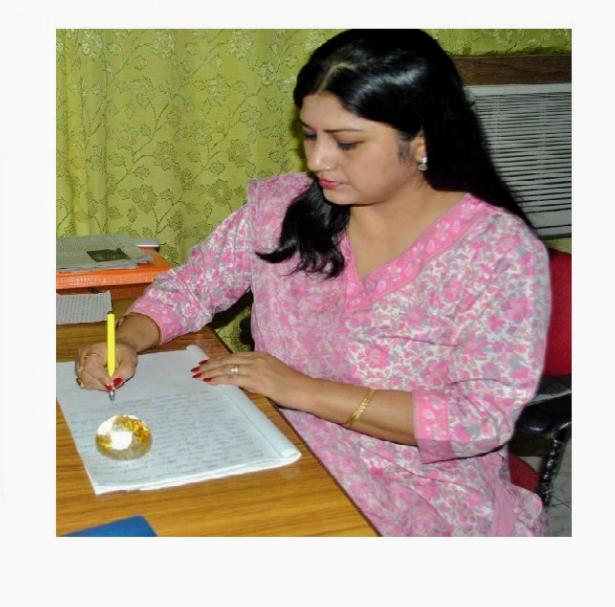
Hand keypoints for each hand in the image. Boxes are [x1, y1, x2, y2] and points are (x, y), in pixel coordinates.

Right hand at [75, 340, 137, 391]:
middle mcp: (83, 356)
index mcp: (94, 349)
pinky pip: (86, 384)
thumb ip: (125, 371)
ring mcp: (79, 364)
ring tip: (111, 377)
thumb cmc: (124, 353)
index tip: (111, 383)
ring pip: (86, 382)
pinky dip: (97, 384)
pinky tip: (105, 379)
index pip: (91, 366)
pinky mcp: (80, 372)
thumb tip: (115, 382)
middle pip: (86, 376)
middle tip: (114, 383)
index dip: (100, 377)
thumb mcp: (130, 360)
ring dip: (100, 385)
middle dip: (101, 384)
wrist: (119, 350)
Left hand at [191, 351, 311, 406]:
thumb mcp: (273, 374)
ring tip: (199, 374)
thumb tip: (245, 379)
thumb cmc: (292, 385)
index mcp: (261, 356)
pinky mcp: (255, 380)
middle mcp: (256, 359)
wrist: (303, 389)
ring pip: (227, 367)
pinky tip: (209, 381)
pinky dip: (219, 379)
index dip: (220, 359)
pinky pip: (232, 378)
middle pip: (228, 359)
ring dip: (211, 370)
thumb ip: (259, 374)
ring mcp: (256, 368)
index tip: (208, 362)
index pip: (235, 356)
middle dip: (211, 363)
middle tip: (197, 367)